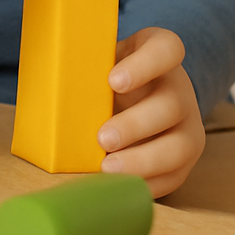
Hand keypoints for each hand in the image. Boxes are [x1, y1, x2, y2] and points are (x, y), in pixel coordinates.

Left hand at [96, 27, 204, 197]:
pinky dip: (148, 183)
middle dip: (136, 124)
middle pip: (171, 104)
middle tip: (103, 138)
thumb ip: (83, 65)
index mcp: (159, 54)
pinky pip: (175, 175)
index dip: (145, 65)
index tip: (114, 81)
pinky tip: (121, 185)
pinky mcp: (184, 156)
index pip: (167, 49)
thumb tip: (47, 83)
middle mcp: (179, 87)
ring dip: (144, 160)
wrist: (131, 96)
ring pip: (181, 145)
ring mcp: (188, 124)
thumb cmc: (107, 76)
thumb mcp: (99, 60)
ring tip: (108, 168)